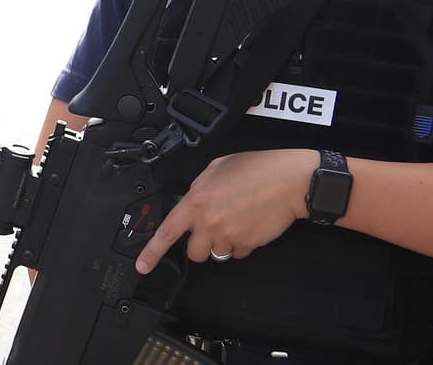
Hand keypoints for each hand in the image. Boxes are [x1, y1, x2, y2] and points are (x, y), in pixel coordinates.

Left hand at [134, 148, 315, 273]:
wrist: (289, 181)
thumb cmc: (258, 170)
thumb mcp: (218, 168)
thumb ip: (200, 187)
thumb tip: (194, 201)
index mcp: (197, 200)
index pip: (167, 232)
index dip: (152, 252)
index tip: (143, 265)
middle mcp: (209, 221)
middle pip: (194, 252)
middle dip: (201, 243)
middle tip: (214, 226)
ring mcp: (228, 235)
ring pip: (216, 253)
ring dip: (223, 241)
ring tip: (237, 219)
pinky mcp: (246, 244)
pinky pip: (237, 252)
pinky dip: (242, 242)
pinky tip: (250, 223)